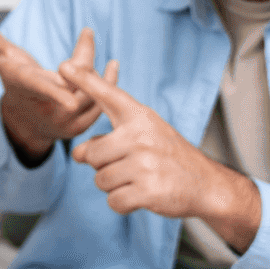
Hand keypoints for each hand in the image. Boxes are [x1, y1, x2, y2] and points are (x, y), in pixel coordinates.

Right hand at [0, 16, 117, 163]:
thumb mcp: (1, 57)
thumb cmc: (16, 81)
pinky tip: (112, 65)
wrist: (27, 120)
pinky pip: (101, 104)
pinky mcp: (81, 127)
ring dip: (95, 68)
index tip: (66, 78)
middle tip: (86, 34)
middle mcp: (45, 110)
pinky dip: (108, 82)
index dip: (52, 86)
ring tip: (92, 44)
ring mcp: (64, 123)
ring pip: (91, 92)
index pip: (39, 86)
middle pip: (75, 82)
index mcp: (26, 90)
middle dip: (84, 56)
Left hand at [62, 62, 261, 250]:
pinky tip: (142, 195)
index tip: (63, 65)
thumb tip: (77, 154)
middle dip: (104, 166)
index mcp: (140, 117)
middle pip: (91, 155)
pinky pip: (113, 201)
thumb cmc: (168, 158)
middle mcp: (141, 136)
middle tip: (131, 166)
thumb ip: (107, 140)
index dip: (84, 80)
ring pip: (100, 180)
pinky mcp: (148, 190)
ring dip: (114, 186)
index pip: (108, 95)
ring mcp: (145, 163)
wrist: (206, 184)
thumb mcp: (143, 137)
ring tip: (139, 179)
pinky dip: (123, 203)